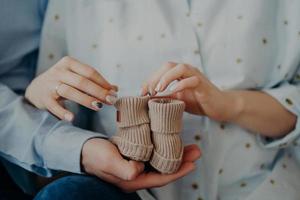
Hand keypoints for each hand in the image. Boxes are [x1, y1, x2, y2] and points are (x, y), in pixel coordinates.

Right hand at [25, 56, 117, 120]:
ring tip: (99, 107)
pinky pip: (53, 105)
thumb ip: (94, 82)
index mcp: (69, 63)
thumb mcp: (77, 78)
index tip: (114, 93)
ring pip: (70, 91)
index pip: (90, 72)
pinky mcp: (43, 97)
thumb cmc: (63, 83)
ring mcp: (50, 84)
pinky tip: (72, 118)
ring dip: (86, 100)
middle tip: (111, 101)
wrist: (35, 90)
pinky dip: (62, 112)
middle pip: (82, 81)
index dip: (103, 83)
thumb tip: (115, 89)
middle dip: (99, 91)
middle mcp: (59, 71)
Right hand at [82, 139, 200, 191]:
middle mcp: (137, 174)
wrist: (83, 149)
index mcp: (133, 179)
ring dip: (174, 152)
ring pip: (161, 160)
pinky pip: (153, 152)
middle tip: (196, 150)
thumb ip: (123, 168)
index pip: (161, 178)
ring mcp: (136, 164)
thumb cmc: (93, 155)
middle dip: (181, 161)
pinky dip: (163, 146)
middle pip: (164, 169)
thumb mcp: (108, 161)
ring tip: (189, 144)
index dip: (178, 172)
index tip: (193, 163)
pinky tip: (169, 140)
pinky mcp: (134, 155)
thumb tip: (139, 171)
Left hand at [141, 62, 242, 121]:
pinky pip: (191, 80)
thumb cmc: (199, 102)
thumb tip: (148, 97)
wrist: (220, 107)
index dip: (150, 79)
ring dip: (166, 78)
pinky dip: (180, 85)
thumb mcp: (178, 99)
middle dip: (155, 77)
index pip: (161, 70)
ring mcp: (196, 76)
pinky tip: (173, 93)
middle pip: (168, 66)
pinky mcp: (203, 84)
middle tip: (147, 91)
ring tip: (158, 90)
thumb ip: (165, 97)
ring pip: (179, 68)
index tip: (141, 92)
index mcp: (180, 74)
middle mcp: (187, 71)